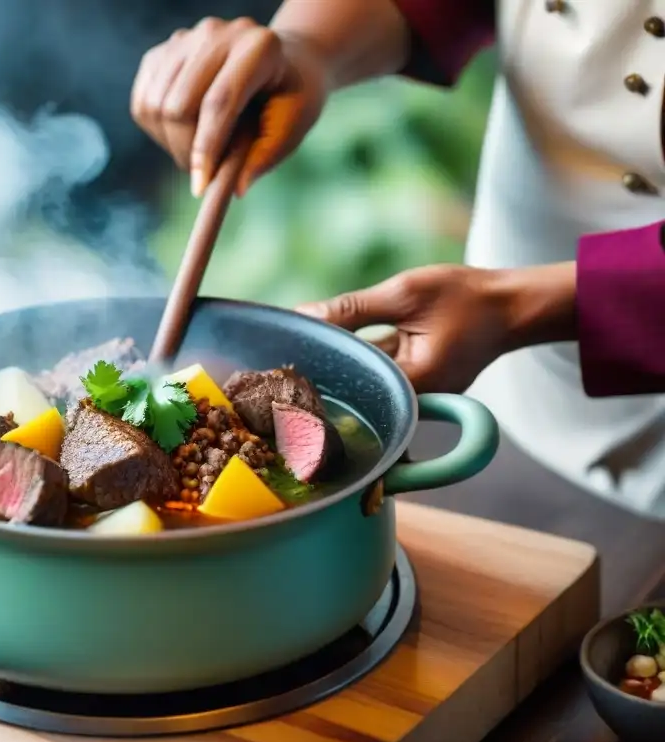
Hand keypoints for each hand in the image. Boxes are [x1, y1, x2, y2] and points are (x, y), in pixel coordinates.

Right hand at [130, 17, 327, 196]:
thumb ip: (265, 156)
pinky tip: (183, 132)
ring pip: (155, 106)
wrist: (281, 63)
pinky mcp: (161, 53)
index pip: (219, 101)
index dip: (206, 149)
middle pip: (178, 106)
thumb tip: (234, 189)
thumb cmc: (290, 98)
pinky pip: (142, 103)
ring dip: (170, 143)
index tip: (200, 188)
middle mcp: (216, 33)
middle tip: (203, 174)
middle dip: (186, 151)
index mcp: (258, 46)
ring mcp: (184, 39)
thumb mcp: (293, 126)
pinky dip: (156, 130)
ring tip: (199, 150)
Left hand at [296, 265, 548, 393]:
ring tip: (291, 356)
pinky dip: (356, 360)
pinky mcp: (416, 380)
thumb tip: (302, 316)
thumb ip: (352, 309)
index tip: (280, 373)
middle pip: (355, 392)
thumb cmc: (467, 296)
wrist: (513, 303)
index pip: (352, 390)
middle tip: (276, 370)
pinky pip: (377, 372)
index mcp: (413, 385)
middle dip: (319, 379)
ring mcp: (417, 392)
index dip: (314, 382)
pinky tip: (325, 346)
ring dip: (335, 366)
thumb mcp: (405, 294)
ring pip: (364, 381)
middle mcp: (414, 398)